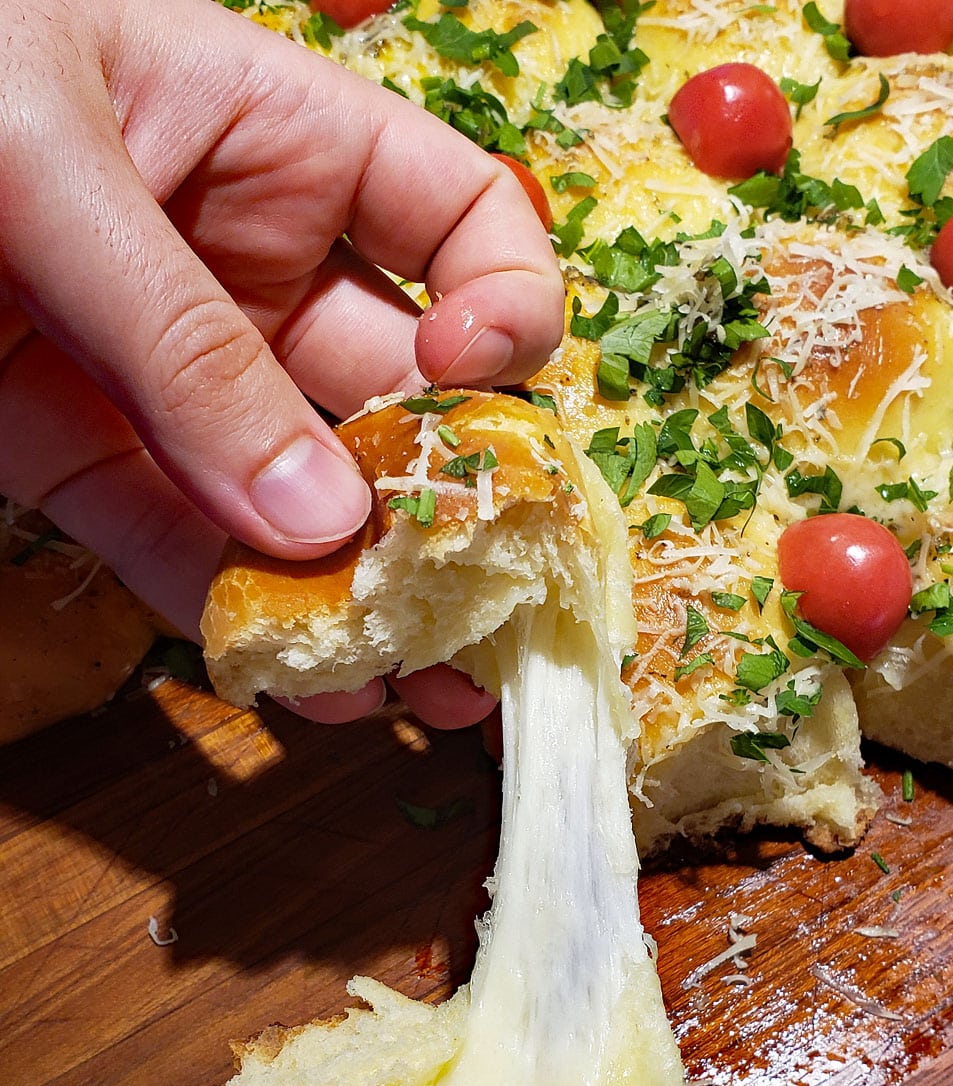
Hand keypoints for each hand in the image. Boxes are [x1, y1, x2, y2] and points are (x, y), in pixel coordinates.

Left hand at [0, 0, 563, 725]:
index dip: (503, 306)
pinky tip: (290, 677)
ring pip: (292, 495)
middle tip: (483, 603)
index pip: (460, 223)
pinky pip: (173, 542)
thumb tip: (314, 513)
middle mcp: (247, 266)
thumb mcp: (50, 159)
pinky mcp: (80, 455)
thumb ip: (183, 337)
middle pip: (392, 394)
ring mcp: (168, 375)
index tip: (476, 380)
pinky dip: (225, 614)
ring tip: (414, 678)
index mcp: (279, 141)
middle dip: (443, 498)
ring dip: (356, 592)